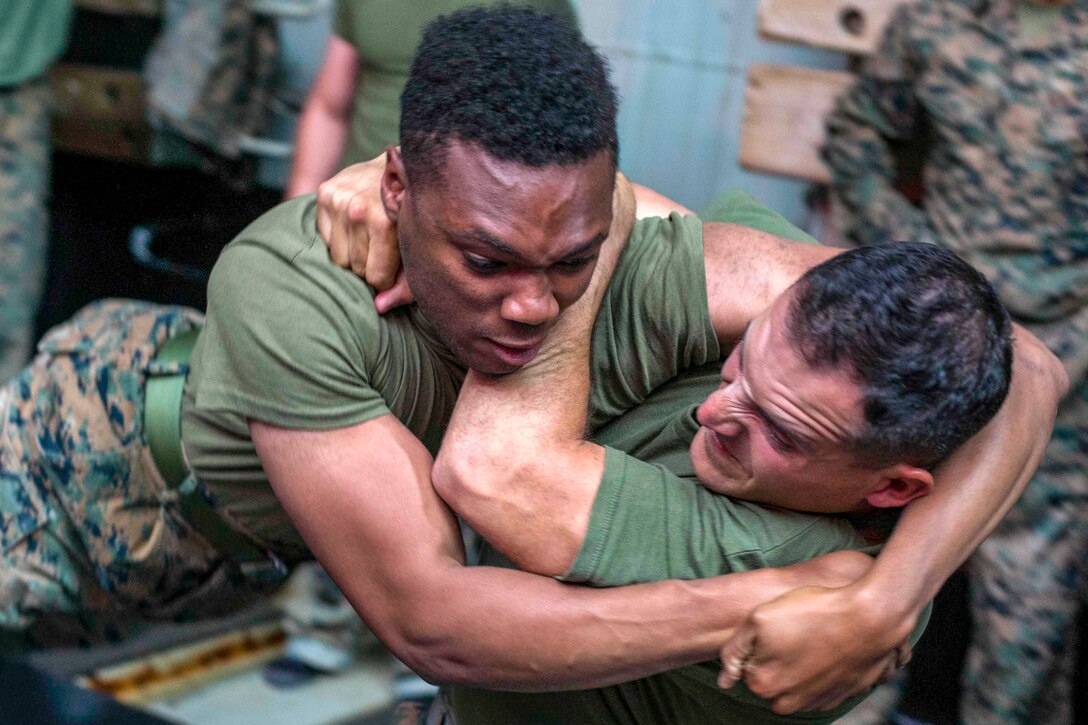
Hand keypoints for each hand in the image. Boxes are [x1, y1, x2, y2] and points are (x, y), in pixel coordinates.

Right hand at [315, 152, 411, 309]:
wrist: (405, 163)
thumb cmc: (415, 212)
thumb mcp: (419, 247)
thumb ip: (406, 283)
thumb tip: (380, 307)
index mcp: (384, 221)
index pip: (375, 276)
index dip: (386, 279)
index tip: (393, 270)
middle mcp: (357, 208)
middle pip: (355, 268)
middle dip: (370, 267)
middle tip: (382, 253)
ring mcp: (338, 198)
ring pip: (338, 257)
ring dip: (354, 256)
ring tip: (370, 241)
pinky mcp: (325, 191)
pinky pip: (326, 239)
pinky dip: (341, 239)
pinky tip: (357, 227)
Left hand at [718, 584, 914, 713]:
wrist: (868, 618)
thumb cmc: (812, 612)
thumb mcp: (759, 619)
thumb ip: (733, 650)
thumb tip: (724, 681)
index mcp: (763, 684)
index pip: (745, 667)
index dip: (756, 644)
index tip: (773, 628)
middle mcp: (789, 702)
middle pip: (769, 679)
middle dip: (775, 659)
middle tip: (792, 631)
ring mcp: (816, 701)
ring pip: (794, 686)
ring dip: (797, 667)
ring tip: (811, 637)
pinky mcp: (839, 696)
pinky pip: (818, 687)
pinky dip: (819, 672)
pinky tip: (826, 648)